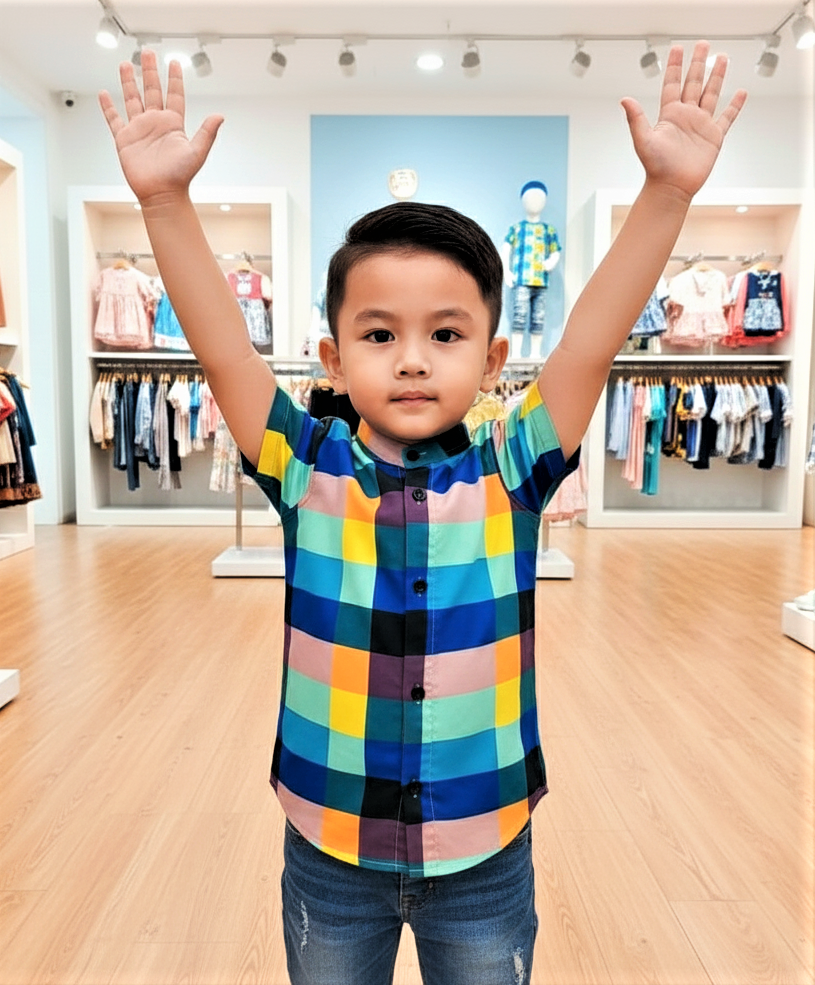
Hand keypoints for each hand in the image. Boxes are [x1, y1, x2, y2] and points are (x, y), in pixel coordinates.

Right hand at [98, 50, 223, 206]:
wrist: (162, 194)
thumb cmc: (180, 177)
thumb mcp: (197, 152)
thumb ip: (207, 133)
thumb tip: (220, 116)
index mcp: (173, 124)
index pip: (174, 95)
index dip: (174, 79)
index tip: (174, 62)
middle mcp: (156, 123)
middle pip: (152, 90)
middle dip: (150, 71)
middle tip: (148, 52)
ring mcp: (139, 130)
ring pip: (132, 99)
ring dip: (129, 82)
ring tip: (126, 64)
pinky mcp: (124, 139)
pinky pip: (114, 119)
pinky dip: (108, 107)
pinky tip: (105, 94)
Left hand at [621, 41, 746, 201]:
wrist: (671, 187)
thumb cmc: (655, 167)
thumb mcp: (643, 139)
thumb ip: (636, 118)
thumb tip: (624, 99)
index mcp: (670, 114)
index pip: (673, 83)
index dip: (675, 66)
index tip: (678, 48)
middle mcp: (686, 116)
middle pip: (694, 83)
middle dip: (698, 63)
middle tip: (702, 44)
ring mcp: (701, 125)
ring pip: (711, 94)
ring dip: (717, 77)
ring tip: (722, 58)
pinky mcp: (714, 137)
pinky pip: (727, 117)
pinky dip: (735, 106)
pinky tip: (740, 93)